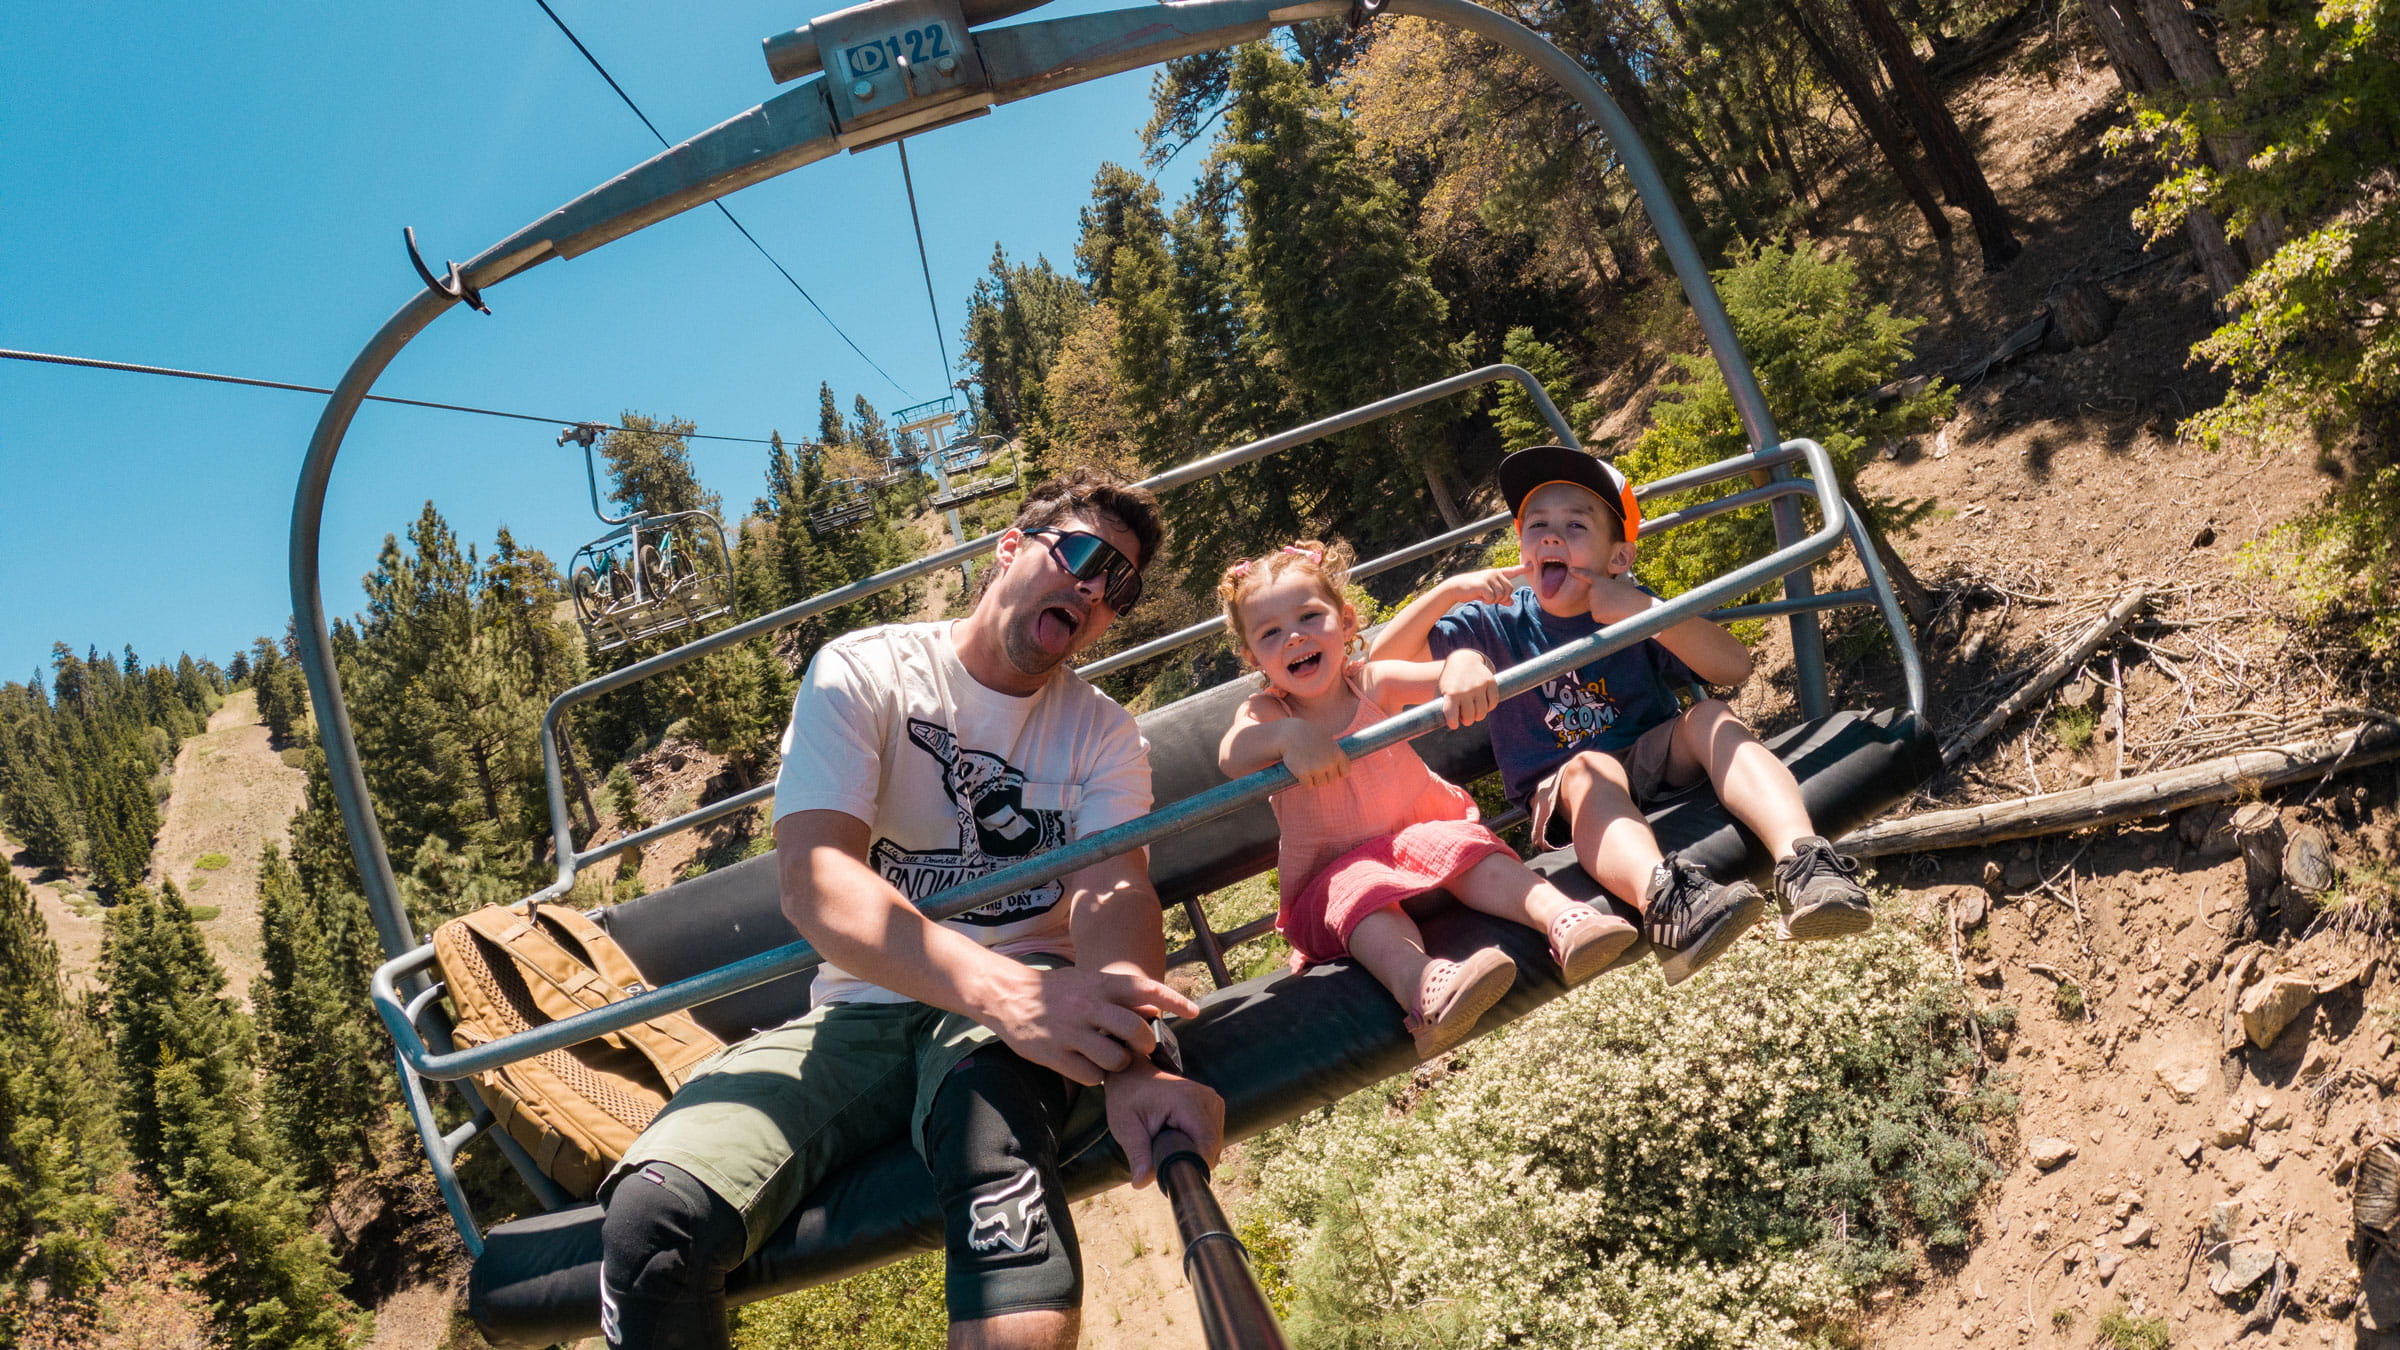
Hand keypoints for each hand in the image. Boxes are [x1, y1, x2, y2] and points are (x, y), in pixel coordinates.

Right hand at [982, 964, 1201, 1086]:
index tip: (1195, 1012)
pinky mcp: (1056, 1054)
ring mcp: (1072, 1032)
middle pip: (1135, 1030)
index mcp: (1099, 985)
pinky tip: (1087, 1066)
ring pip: (1115, 1058)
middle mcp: (1089, 1007)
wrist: (1008, 995)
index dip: (1174, 1000)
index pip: (1146, 988)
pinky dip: (1095, 1075)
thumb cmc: (1055, 990)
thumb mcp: (1087, 982)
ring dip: (1120, 1063)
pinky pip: (1091, 1075)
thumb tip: (1153, 1006)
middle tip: (1140, 1048)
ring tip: (1110, 1058)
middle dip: (1145, 1044)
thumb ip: (1118, 994)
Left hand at [1106, 1061, 1224, 1188]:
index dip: (1193, 1166)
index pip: (1207, 1145)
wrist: (1133, 1074)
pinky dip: (1198, 1145)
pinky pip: (1213, 1136)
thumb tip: (1141, 1183)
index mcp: (1188, 1101)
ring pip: (1215, 1144)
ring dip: (1195, 1153)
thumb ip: (1137, 1155)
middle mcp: (1207, 1098)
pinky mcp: (1214, 1105)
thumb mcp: (1126, 1127)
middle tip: (1164, 1159)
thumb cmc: (1127, 1097)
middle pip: (1213, 1147)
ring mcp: (1213, 1100)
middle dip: (1191, 1161)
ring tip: (1170, 1145)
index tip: (1172, 1175)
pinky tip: (1179, 1139)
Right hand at [1279, 721, 1352, 786]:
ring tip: (1307, 766)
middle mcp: (1329, 762)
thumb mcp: (1327, 740)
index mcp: (1337, 753)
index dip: (1337, 771)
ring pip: (1320, 784)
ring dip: (1314, 779)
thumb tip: (1342, 771)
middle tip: (1314, 764)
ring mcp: (1316, 768)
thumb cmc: (1308, 735)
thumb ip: (1335, 753)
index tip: (1329, 767)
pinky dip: (1304, 780)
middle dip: (1323, 775)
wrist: (1289, 733)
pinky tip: (1300, 769)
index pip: (1345, 772)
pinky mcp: (1303, 773)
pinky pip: (1308, 785)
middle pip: (1331, 780)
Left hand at [1436, 649, 1499, 727]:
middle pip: (1470, 717)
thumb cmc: (1450, 680)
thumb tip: (1440, 723)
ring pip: (1482, 712)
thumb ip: (1442, 706)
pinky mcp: (1490, 682)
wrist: (1463, 659)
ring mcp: (1479, 686)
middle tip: (1466, 718)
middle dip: (1467, 720)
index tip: (1454, 724)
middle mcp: (1465, 690)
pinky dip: (1489, 707)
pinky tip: (1484, 705)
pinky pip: (1493, 702)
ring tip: (1475, 713)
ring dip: (1479, 716)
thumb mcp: (1442, 690)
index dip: (1453, 723)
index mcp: (1451, 693)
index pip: (1452, 715)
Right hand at [1445, 564, 1523, 607]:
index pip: (1512, 571)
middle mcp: (1494, 573)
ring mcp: (1489, 577)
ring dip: (1493, 600)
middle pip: (1509, 590)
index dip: (1522, 569)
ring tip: (1483, 596)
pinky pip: (1493, 598)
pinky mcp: (1483, 584)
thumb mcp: (1488, 593)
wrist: (1456, 588)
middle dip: (1501, 598)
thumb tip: (1511, 602)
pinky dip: (1487, 601)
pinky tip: (1480, 597)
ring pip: (1502, 595)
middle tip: (1489, 597)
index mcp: (1497, 573)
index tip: (1532, 566)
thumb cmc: (1472, 590)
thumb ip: (1501, 597)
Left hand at [1572, 566, 1653, 624]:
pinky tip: (1615, 613)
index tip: (1571, 569)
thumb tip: (1600, 606)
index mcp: (1601, 581)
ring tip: (1617, 606)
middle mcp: (1593, 590)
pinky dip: (1606, 618)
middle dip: (1604, 603)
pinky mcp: (1595, 613)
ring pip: (1596, 610)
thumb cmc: (1632, 597)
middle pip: (1594, 600)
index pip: (1587, 576)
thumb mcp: (1618, 588)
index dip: (1579, 573)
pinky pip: (1598, 617)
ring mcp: (1593, 602)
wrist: (1637, 605)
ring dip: (1606, 611)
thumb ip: (1606, 592)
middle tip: (1617, 600)